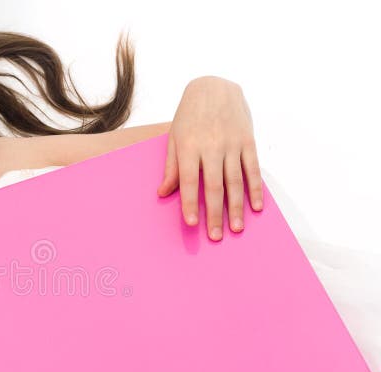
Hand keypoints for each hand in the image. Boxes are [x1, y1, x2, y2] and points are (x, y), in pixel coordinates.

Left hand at [157, 76, 263, 240]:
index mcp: (189, 147)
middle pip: (214, 186)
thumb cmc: (190, 115)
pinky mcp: (248, 141)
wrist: (215, 86)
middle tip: (215, 237)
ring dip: (236, 207)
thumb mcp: (175, 137)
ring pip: (236, 181)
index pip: (189, 181)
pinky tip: (256, 207)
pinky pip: (253, 169)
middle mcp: (212, 147)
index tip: (191, 223)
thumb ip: (171, 166)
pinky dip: (256, 189)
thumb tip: (163, 193)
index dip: (190, 203)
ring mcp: (232, 144)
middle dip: (215, 213)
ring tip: (235, 228)